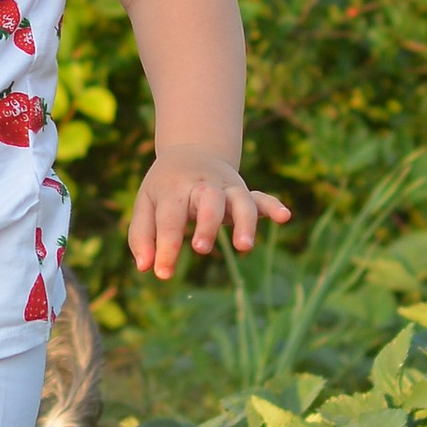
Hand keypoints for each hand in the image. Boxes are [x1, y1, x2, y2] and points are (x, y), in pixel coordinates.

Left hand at [128, 146, 290, 281]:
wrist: (190, 152)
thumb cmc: (164, 188)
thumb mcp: (146, 204)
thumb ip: (142, 236)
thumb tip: (145, 268)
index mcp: (174, 189)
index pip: (170, 218)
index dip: (166, 247)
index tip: (162, 274)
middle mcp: (203, 186)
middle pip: (209, 201)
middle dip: (206, 224)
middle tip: (199, 249)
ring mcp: (226, 188)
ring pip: (240, 201)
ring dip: (244, 223)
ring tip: (243, 248)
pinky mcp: (242, 192)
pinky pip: (260, 198)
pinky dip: (272, 205)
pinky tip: (284, 216)